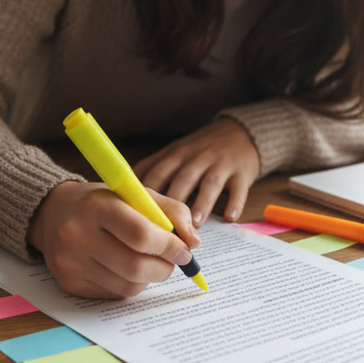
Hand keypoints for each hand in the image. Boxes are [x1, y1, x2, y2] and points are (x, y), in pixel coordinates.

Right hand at [28, 181, 200, 298]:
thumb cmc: (103, 202)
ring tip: (149, 262)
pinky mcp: (69, 283)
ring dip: (149, 278)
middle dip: (165, 268)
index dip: (170, 246)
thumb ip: (170, 212)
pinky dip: (129, 285)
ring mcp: (70, 262)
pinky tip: (125, 268)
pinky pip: (113, 294)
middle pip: (136, 267)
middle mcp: (78, 235)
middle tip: (174, 262)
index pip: (141, 234)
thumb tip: (193, 242)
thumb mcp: (136, 194)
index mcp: (97, 206)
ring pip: (128, 286)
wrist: (53, 213)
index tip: (185, 250)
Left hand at [133, 118, 259, 226]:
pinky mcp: (241, 173)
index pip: (157, 174)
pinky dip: (234, 203)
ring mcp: (220, 164)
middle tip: (165, 229)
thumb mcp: (174, 151)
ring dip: (202, 203)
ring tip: (194, 224)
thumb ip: (152, 168)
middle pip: (182, 180)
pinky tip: (229, 217)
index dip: (147, 194)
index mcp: (176, 155)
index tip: (138, 216)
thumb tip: (121, 189)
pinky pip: (238, 189)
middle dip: (173, 202)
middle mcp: (196, 158)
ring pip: (209, 184)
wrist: (241, 133)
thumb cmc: (201, 149)